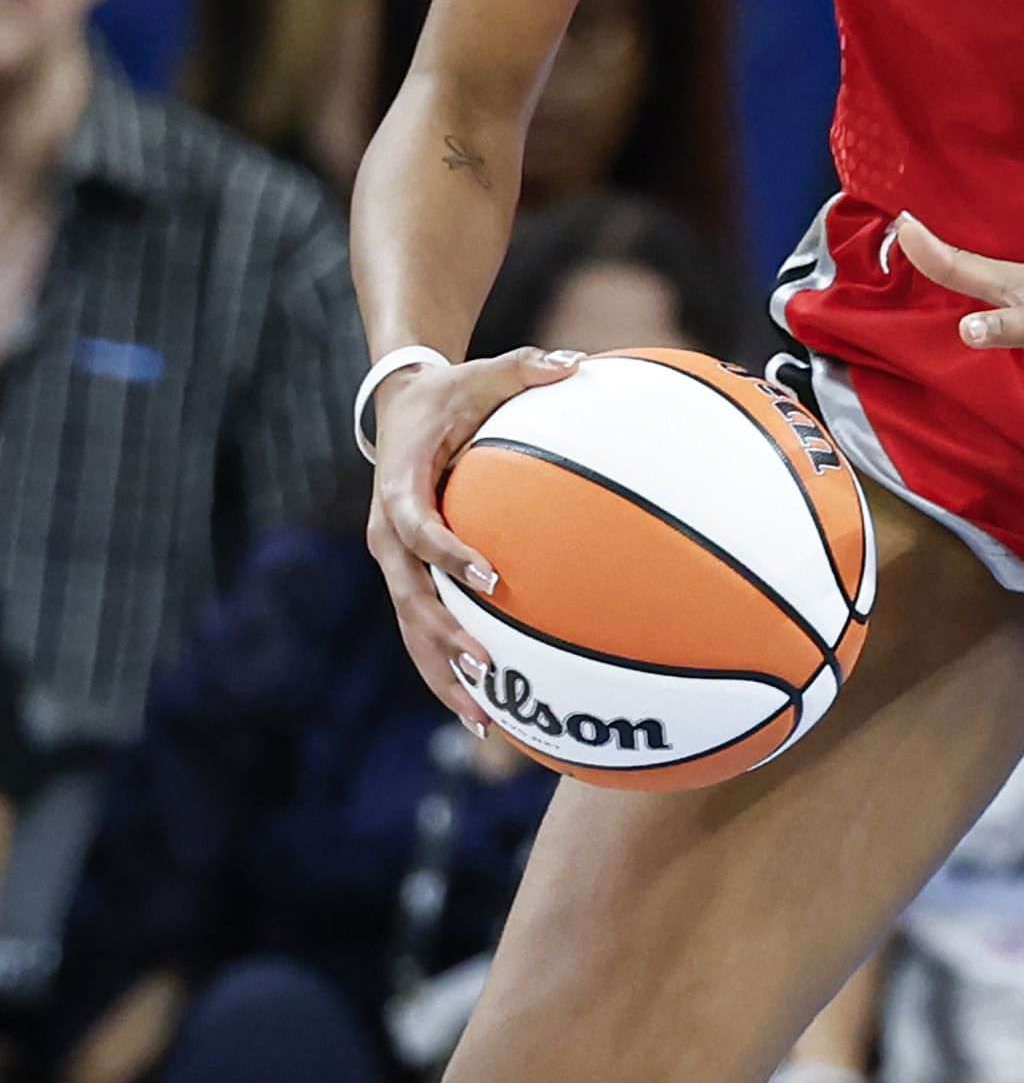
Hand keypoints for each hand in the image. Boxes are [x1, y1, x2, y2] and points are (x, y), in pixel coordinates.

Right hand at [367, 346, 583, 728]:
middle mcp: (387, 536)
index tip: (491, 579)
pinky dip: (447, 668)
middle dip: (444, 639)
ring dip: (442, 675)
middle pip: (408, 600)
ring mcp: (394, 565)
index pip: (418, 529)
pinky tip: (486, 710)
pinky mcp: (407, 579)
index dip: (449, 555)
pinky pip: (424, 631)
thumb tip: (577, 361)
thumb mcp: (481, 372)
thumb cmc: (448, 393)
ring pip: (411, 632)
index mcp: (400, 490)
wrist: (395, 407)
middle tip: (488, 670)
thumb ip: (524, 368)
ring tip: (483, 721)